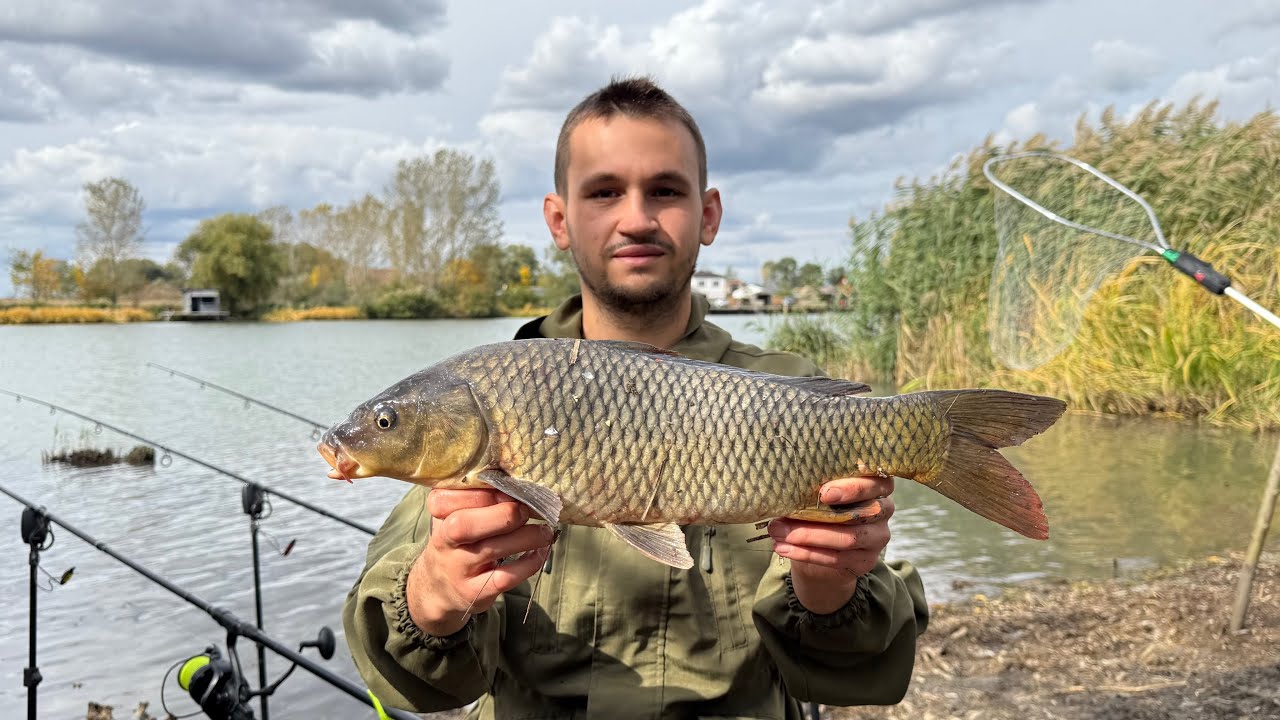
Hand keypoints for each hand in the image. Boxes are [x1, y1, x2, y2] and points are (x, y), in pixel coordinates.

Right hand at [406, 488, 554, 637]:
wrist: (438, 589)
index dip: (481, 491)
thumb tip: (520, 482)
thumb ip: (478, 497)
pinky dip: (528, 564)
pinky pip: (504, 577)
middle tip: (528, 510)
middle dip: (503, 514)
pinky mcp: (474, 591)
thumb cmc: (457, 541)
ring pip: (491, 550)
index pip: (446, 498)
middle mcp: (444, 542)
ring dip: (526, 537)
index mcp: (439, 516)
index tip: (508, 490)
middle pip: (464, 525)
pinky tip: (540, 553)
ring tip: (545, 532)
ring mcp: (458, 569)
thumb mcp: (456, 515)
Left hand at [768, 476, 894, 613]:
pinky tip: (783, 548)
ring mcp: (877, 537)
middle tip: (792, 513)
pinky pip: (836, 559)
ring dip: (808, 536)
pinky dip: (806, 553)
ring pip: (848, 538)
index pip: (877, 481)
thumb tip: (785, 488)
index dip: (853, 487)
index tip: (823, 492)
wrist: (821, 548)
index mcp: (876, 484)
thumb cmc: (820, 507)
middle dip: (827, 515)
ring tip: (778, 532)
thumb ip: (814, 487)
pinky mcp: (866, 561)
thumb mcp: (819, 493)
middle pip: (865, 512)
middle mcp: (884, 509)